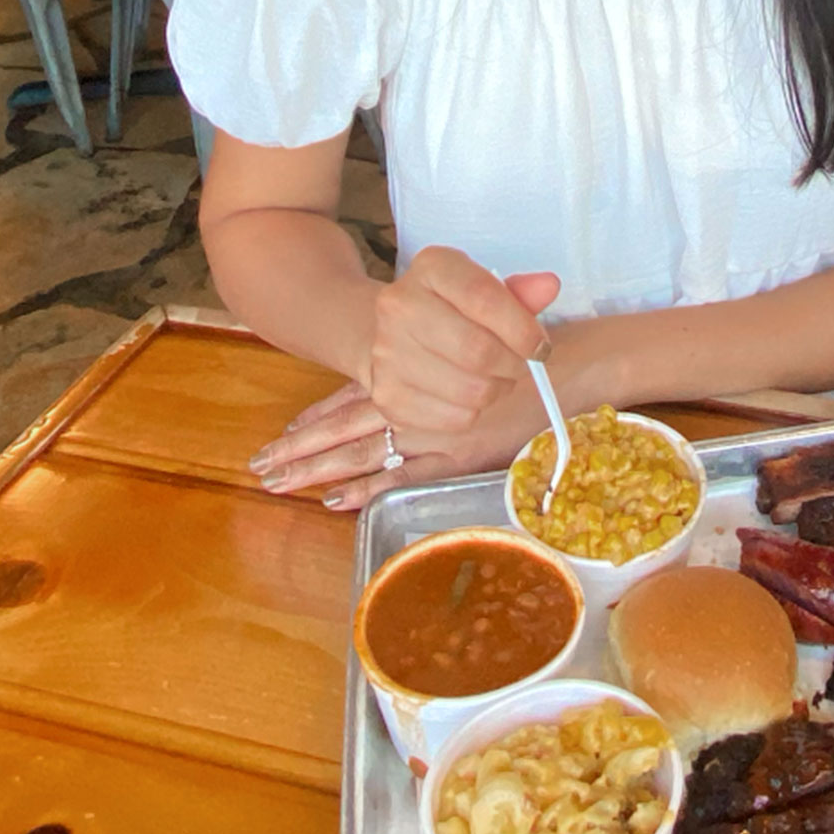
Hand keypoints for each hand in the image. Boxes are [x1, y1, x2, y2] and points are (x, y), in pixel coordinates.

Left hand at [247, 378, 547, 511]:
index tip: (290, 430)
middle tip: (262, 467)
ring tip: (279, 484)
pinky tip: (335, 502)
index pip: (359, 397)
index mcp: (419, 374)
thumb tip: (408, 359)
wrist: (571, 365)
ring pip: (364, 452)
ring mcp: (433, 433)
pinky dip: (368, 488)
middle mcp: (418, 404)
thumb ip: (444, 349)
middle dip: (305, 449)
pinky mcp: (455, 457)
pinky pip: (404, 476)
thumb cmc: (529, 349)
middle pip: (349, 429)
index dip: (323, 414)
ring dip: (320, 469)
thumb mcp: (481, 331)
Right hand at [363, 247, 558, 437]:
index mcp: (431, 267)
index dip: (523, 328)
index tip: (541, 346)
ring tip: (494, 378)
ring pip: (470, 391)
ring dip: (497, 390)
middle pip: (478, 350)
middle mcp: (399, 305)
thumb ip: (519, 293)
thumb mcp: (485, 289)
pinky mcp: (388, 396)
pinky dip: (475, 412)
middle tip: (520, 364)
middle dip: (514, 364)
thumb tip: (548, 287)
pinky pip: (454, 418)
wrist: (390, 333)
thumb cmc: (452, 309)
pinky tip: (469, 395)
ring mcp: (387, 353)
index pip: (484, 297)